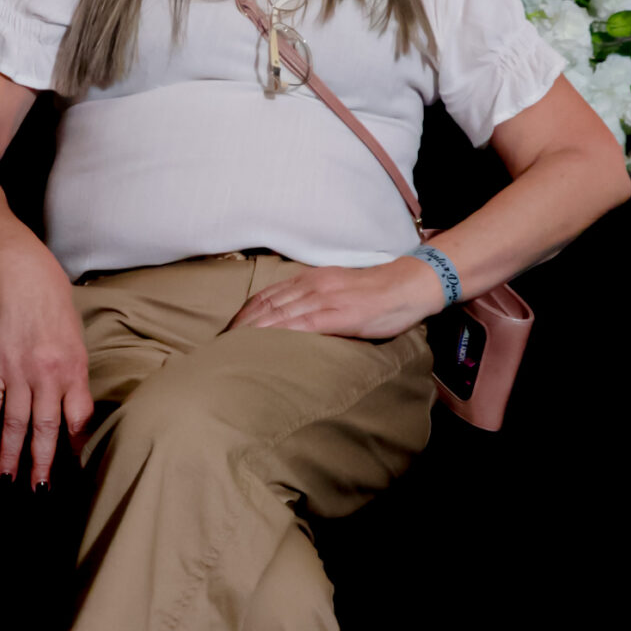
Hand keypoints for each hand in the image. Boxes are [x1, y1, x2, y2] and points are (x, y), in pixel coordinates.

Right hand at [0, 239, 94, 486]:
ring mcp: (17, 372)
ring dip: (10, 456)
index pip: (78, 418)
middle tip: (38, 493)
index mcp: (74, 369)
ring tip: (7, 482)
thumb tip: (72, 416)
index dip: (77, 447)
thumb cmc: (55, 306)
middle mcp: (47, 375)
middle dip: (42, 464)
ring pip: (15, 423)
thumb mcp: (77, 342)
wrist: (21, 275)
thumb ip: (75, 379)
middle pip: (45, 429)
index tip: (76, 472)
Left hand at [227, 257, 442, 340]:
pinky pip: (301, 325)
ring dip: (252, 333)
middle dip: (240, 326)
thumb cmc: (378, 294)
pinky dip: (278, 335)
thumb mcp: (339, 291)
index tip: (228, 332)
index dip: (244, 314)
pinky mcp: (337, 314)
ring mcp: (323, 298)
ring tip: (234, 351)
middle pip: (265, 305)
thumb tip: (295, 324)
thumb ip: (316, 302)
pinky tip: (264, 347)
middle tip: (221, 347)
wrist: (408, 286)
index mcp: (310, 279)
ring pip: (277, 314)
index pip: (267, 296)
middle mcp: (312, 285)